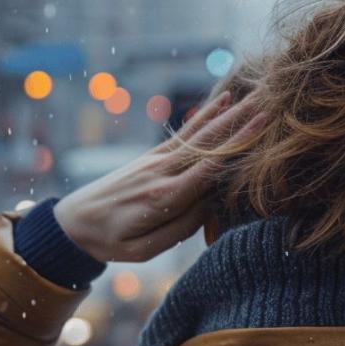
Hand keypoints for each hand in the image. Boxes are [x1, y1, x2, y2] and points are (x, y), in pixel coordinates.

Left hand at [53, 91, 264, 261]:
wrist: (73, 222)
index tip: (264, 125)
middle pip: (210, 143)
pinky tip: (225, 101)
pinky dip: (206, 115)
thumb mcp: (144, 250)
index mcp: (164, 197)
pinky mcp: (154, 156)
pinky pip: (186, 133)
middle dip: (241, 122)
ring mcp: (158, 159)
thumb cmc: (111, 242)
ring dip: (231, 113)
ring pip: (201, 134)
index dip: (238, 145)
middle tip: (271, 101)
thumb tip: (210, 202)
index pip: (210, 168)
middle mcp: (163, 172)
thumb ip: (180, 227)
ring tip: (257, 95)